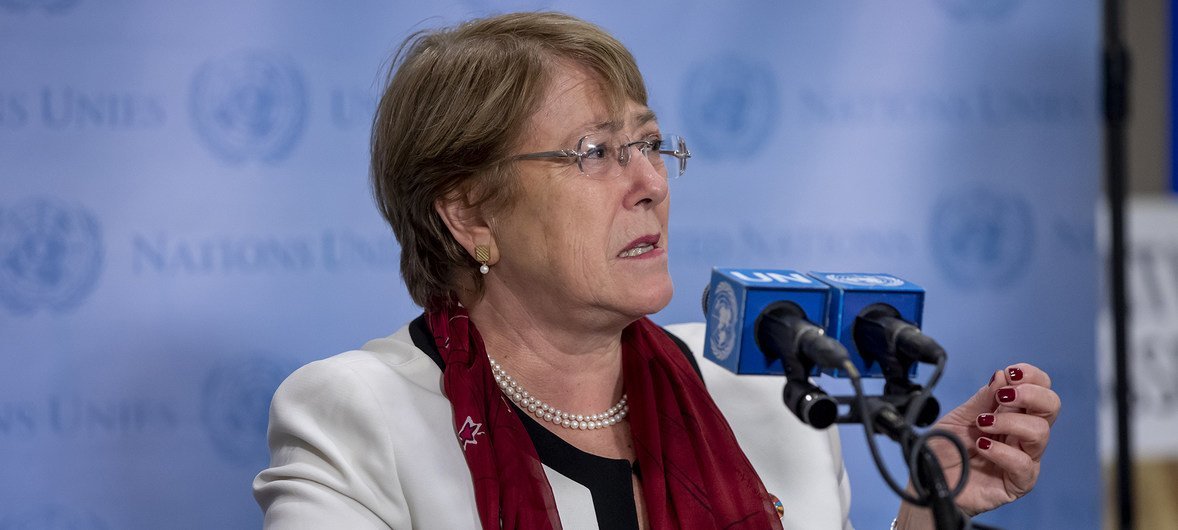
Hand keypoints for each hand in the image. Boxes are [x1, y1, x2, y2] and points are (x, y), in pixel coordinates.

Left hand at [896, 363, 1060, 526]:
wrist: (931, 480)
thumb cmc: (946, 449)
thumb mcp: (959, 417)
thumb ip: (982, 399)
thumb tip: (1002, 375)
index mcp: (1012, 414)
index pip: (1040, 389)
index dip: (1032, 377)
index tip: (1011, 373)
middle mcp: (1023, 434)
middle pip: (1051, 407)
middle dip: (1031, 394)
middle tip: (1004, 396)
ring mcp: (1024, 458)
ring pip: (1040, 433)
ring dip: (1010, 422)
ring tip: (981, 423)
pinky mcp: (1018, 482)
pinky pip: (1024, 464)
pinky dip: (1002, 451)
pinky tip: (982, 447)